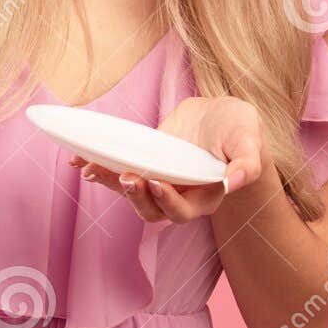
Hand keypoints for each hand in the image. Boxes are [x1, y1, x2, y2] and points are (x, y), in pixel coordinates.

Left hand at [70, 97, 267, 223]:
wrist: (222, 116)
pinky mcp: (144, 162)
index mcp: (204, 196)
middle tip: (124, 176)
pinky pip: (119, 168)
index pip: (182, 211)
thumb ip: (246, 164)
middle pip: (151, 210)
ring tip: (89, 168)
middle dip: (134, 196)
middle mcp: (178, 194)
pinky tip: (78, 157)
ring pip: (129, 192)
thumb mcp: (249, 141)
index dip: (167, 201)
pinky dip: (100, 165)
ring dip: (109, 182)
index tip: (155, 181)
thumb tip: (232, 183)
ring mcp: (159, 179)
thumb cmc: (240, 130)